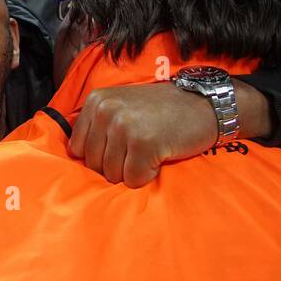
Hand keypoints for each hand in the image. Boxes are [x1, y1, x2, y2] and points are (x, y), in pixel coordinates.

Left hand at [70, 82, 216, 186]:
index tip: (121, 147)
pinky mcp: (144, 144)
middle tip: (139, 150)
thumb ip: (97, 126)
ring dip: (132, 171)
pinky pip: (133, 180)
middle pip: (94, 165)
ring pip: (112, 175)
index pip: (77, 149)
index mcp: (96, 101)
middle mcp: (106, 111)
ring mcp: (124, 126)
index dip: (100, 156)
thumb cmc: (162, 111)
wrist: (205, 105)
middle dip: (116, 166)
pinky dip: (147, 176)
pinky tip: (160, 156)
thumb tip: (75, 159)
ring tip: (150, 151)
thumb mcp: (121, 106)